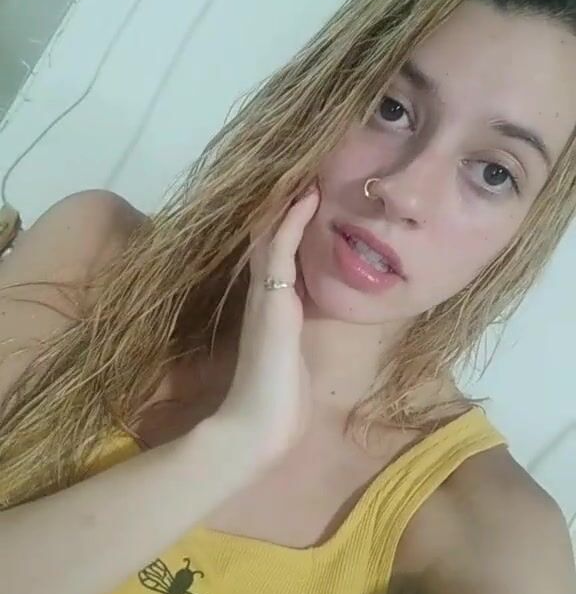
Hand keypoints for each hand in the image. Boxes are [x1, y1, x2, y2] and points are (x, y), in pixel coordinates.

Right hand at [216, 186, 319, 470]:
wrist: (257, 426)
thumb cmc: (276, 400)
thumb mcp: (290, 357)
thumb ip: (293, 337)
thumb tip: (301, 330)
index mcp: (267, 306)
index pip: (274, 254)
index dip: (284, 223)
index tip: (300, 193)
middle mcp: (262, 293)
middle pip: (269, 236)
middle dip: (283, 204)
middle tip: (298, 167)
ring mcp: (265, 292)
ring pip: (272, 234)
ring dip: (287, 202)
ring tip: (303, 169)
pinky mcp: (273, 297)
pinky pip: (282, 248)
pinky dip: (294, 220)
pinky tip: (307, 196)